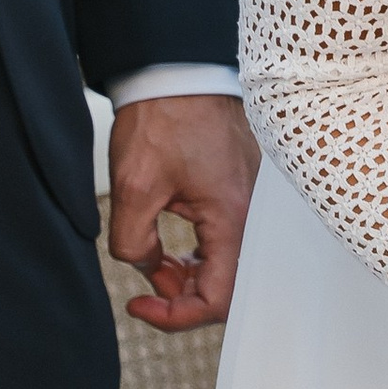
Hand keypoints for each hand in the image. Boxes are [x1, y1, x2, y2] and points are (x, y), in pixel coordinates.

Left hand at [107, 95, 258, 329]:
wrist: (179, 72)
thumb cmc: (164, 117)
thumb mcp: (134, 186)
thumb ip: (134, 243)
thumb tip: (146, 269)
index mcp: (233, 219)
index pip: (218, 300)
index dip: (175, 316)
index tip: (139, 305)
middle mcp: (253, 219)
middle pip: (227, 289)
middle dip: (181, 295)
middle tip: (146, 281)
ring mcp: (251, 208)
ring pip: (226, 268)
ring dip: (188, 275)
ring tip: (155, 260)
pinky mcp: (242, 198)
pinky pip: (227, 244)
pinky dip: (198, 254)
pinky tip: (172, 243)